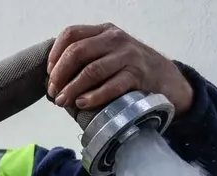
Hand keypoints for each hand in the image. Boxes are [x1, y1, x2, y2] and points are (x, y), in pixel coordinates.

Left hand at [46, 23, 193, 114]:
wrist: (167, 80)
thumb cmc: (130, 71)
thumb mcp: (109, 55)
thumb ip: (86, 59)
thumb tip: (54, 80)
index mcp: (104, 31)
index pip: (71, 34)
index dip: (55, 54)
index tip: (49, 74)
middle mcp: (115, 40)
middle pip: (77, 52)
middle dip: (59, 75)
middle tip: (54, 93)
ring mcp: (128, 56)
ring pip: (92, 70)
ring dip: (72, 88)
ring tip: (63, 101)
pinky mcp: (138, 75)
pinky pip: (112, 85)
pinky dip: (94, 96)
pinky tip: (82, 104)